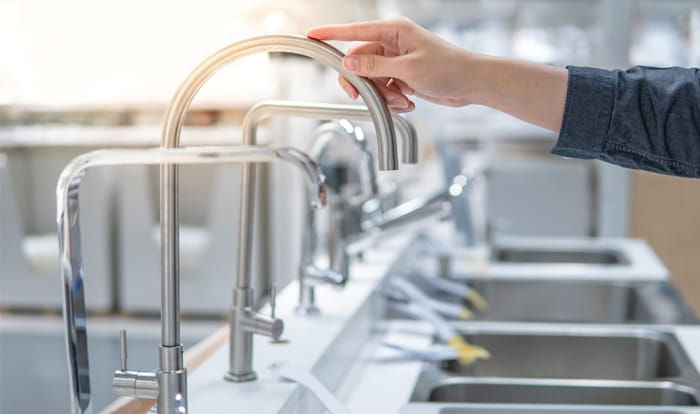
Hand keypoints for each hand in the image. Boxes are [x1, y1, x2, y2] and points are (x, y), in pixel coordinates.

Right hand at [306, 18, 477, 112]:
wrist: (472, 84)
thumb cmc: (449, 68)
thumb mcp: (408, 69)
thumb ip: (375, 66)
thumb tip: (348, 61)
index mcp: (394, 31)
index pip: (354, 31)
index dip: (331, 34)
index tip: (311, 35)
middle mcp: (393, 43)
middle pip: (359, 61)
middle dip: (363, 82)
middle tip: (361, 95)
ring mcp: (397, 60)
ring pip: (372, 79)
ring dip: (383, 94)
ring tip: (403, 99)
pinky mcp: (402, 76)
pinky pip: (384, 88)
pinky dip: (393, 99)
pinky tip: (410, 101)